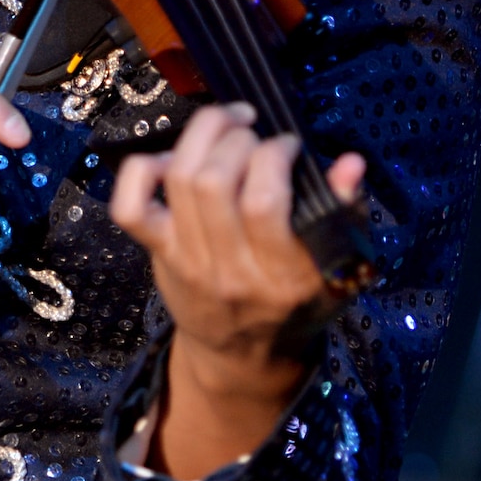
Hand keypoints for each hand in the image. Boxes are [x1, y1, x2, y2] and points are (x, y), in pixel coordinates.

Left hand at [110, 102, 366, 479]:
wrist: (244, 357)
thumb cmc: (298, 306)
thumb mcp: (338, 270)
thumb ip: (347, 215)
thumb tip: (350, 163)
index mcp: (282, 276)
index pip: (264, 202)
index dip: (274, 155)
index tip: (288, 144)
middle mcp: (229, 270)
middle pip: (214, 182)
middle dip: (237, 138)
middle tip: (255, 134)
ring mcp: (187, 261)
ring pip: (179, 180)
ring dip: (201, 135)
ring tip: (226, 124)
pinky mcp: (158, 255)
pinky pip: (129, 206)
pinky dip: (143, 169)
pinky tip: (175, 156)